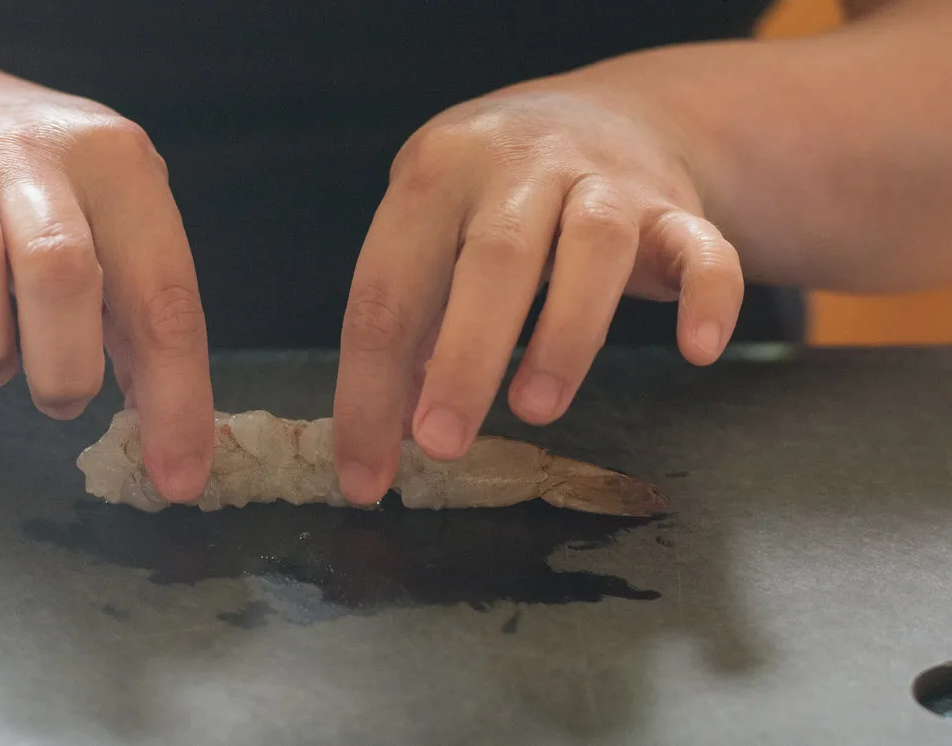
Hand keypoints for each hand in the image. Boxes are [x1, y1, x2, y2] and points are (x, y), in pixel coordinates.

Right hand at [0, 80, 212, 500]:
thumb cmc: (51, 198)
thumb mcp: (119, 231)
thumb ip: (145, 322)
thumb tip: (174, 443)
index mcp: (120, 168)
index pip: (163, 295)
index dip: (174, 396)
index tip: (176, 476)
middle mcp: (39, 155)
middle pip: (60, 268)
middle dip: (64, 366)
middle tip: (61, 400)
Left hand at [332, 84, 743, 503]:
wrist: (611, 113)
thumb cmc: (496, 197)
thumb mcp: (434, 231)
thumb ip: (413, 322)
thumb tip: (389, 429)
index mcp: (436, 173)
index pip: (388, 289)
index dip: (369, 389)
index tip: (364, 476)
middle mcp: (519, 166)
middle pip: (494, 260)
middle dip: (463, 359)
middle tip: (442, 444)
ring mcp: (605, 180)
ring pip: (595, 246)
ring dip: (567, 333)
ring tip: (536, 410)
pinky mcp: (677, 208)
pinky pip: (704, 248)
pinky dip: (709, 297)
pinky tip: (697, 352)